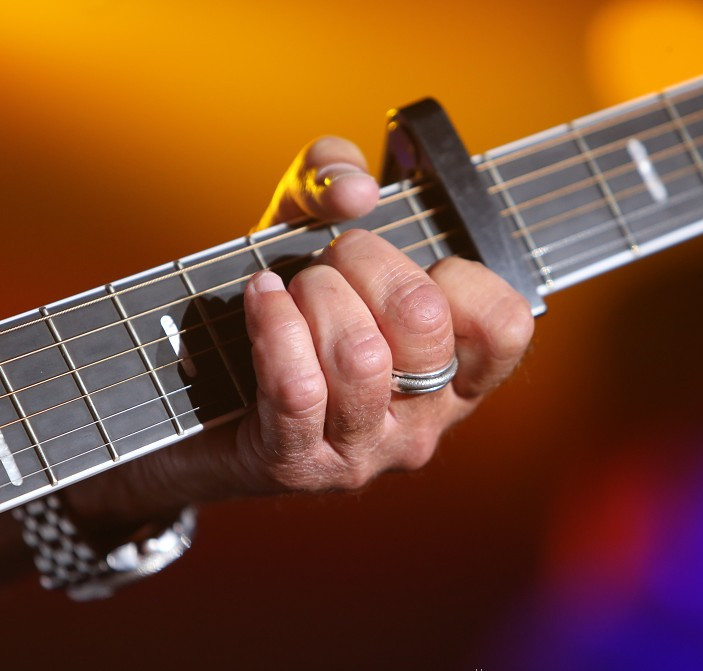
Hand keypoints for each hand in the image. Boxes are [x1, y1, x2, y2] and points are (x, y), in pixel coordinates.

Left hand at [64, 136, 533, 540]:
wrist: (197, 400)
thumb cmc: (281, 310)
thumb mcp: (309, 227)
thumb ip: (334, 176)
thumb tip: (354, 190)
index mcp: (454, 377)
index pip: (504, 326)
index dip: (458, 274)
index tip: (413, 265)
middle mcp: (422, 423)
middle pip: (423, 323)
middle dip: (364, 262)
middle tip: (331, 261)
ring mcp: (364, 451)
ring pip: (359, 355)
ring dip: (313, 296)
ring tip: (292, 292)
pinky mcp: (299, 463)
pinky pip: (298, 386)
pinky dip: (273, 324)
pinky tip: (260, 300)